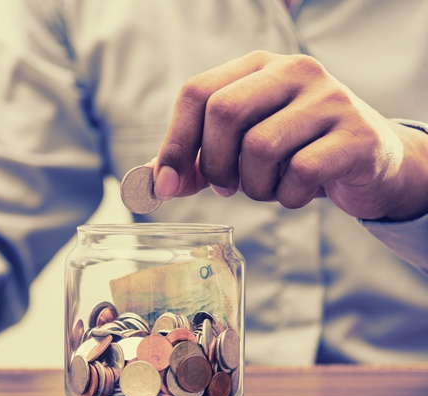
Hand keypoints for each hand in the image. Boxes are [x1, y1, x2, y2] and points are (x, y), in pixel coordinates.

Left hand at [153, 50, 427, 220]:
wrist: (372, 161)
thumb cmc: (295, 152)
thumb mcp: (242, 149)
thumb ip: (198, 161)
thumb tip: (156, 182)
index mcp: (258, 67)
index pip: (196, 92)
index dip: (175, 142)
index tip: (167, 184)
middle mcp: (294, 71)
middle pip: (224, 112)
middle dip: (214, 163)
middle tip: (226, 187)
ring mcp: (330, 99)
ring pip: (260, 147)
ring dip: (254, 185)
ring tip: (269, 187)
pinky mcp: (356, 134)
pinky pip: (300, 172)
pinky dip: (288, 195)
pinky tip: (297, 191)